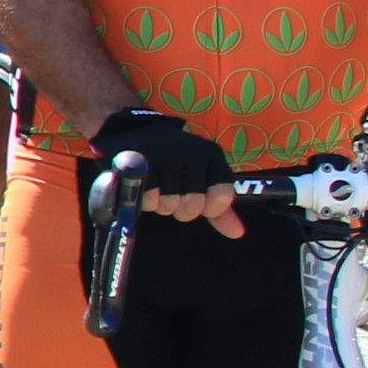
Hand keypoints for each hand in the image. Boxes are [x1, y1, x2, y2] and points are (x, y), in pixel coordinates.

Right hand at [93, 106, 242, 233]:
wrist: (131, 135)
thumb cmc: (172, 163)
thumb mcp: (200, 179)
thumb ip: (218, 206)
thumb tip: (237, 233)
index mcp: (210, 154)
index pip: (221, 196)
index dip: (210, 208)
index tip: (200, 200)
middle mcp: (189, 150)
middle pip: (192, 206)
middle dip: (179, 208)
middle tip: (170, 192)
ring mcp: (161, 154)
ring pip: (168, 206)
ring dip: (159, 204)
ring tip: (154, 187)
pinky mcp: (135, 161)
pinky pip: (146, 200)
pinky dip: (142, 201)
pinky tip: (140, 187)